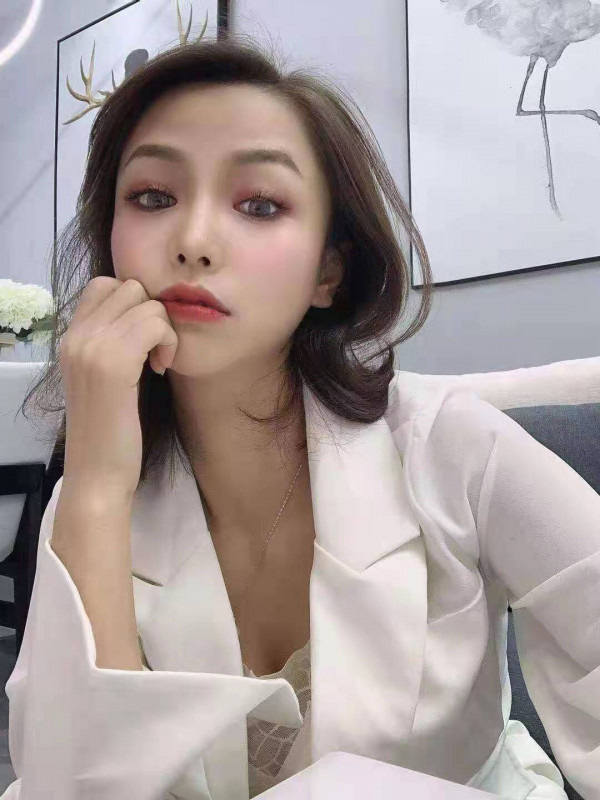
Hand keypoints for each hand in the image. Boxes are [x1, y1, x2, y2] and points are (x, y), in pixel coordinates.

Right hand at [58, 277, 177, 501]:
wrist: (97, 474)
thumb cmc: (108, 433)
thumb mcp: (104, 379)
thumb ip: (112, 345)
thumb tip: (145, 316)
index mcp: (70, 339)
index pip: (103, 285)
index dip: (133, 305)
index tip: (141, 341)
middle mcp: (76, 337)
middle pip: (129, 287)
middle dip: (152, 314)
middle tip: (154, 352)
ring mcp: (91, 348)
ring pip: (146, 303)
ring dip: (163, 330)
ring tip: (157, 364)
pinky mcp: (113, 364)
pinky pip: (155, 324)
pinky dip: (168, 343)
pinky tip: (160, 370)